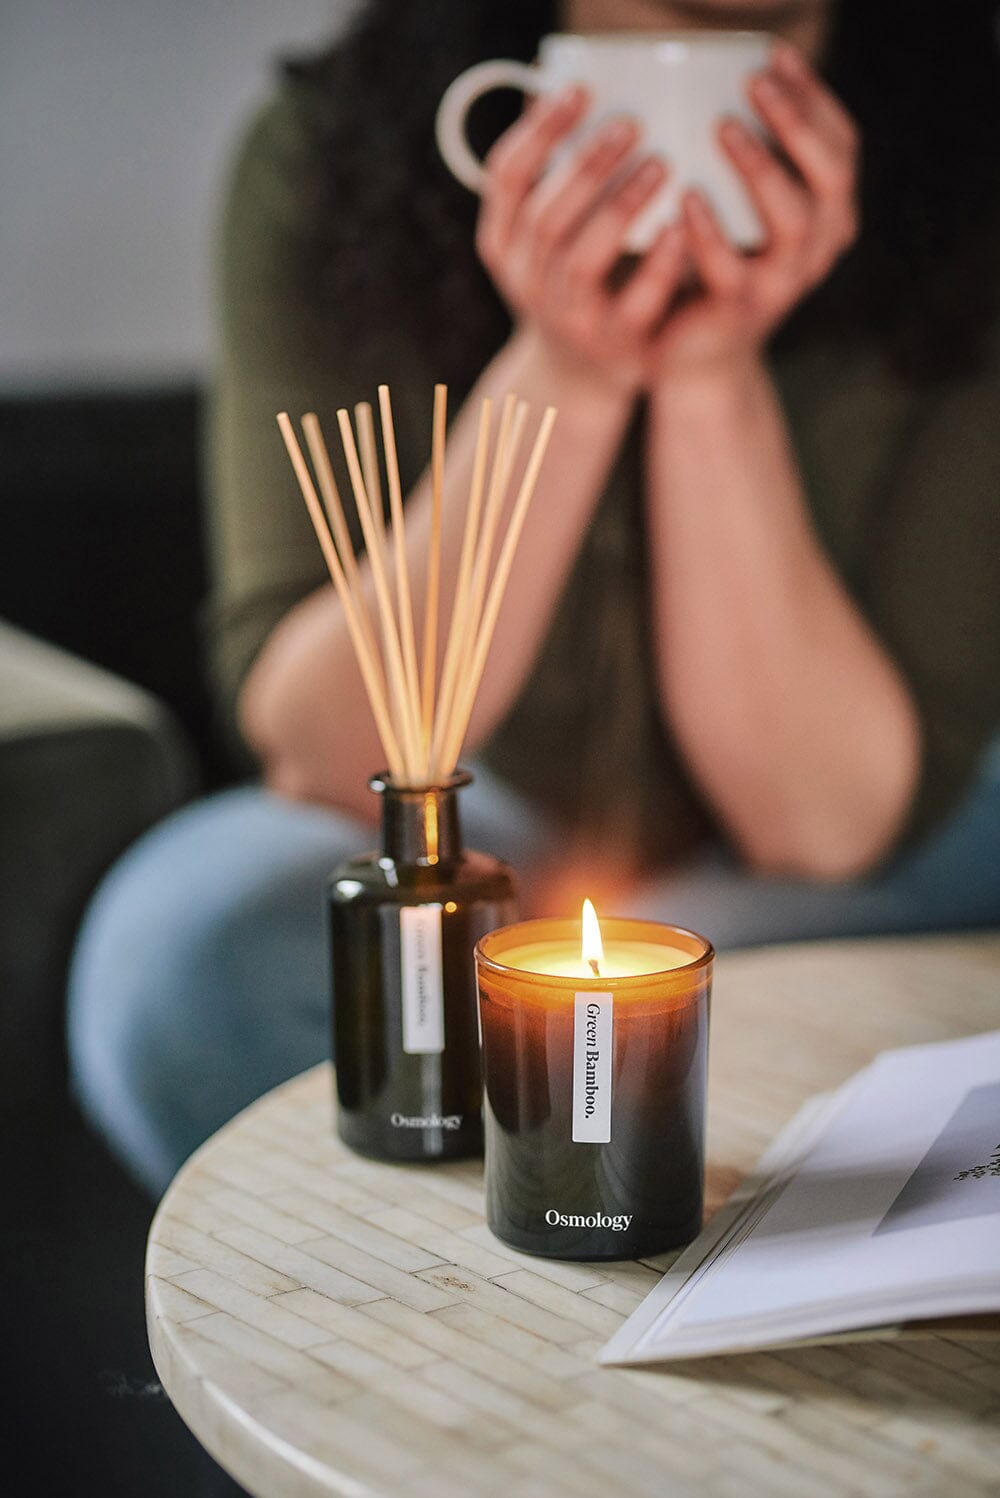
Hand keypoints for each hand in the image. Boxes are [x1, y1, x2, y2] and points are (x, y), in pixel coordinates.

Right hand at [475, 86, 688, 393]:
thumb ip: (548, 181)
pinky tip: (682, 226)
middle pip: (546, 214)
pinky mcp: (614, 344)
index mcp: (503, 246)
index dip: (539, 130)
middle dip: (587, 164)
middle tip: (630, 123)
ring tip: (661, 164)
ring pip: (583, 258)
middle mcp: (526, 282)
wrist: (578, 380)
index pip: (505, 178)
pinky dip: (659, 262)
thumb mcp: (541, 240)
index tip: (579, 90)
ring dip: (621, 207)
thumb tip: (559, 89)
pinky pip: (636, 300)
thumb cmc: (570, 286)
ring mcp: (568, 318)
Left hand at [651, 43, 859, 381]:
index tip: (776, 54)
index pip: (841, 145)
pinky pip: (730, 267)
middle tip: (755, 82)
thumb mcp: (743, 211)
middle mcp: (819, 248)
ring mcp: (784, 283)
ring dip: (760, 169)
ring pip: (792, 221)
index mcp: (830, 215)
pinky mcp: (741, 311)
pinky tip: (687, 198)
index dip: (815, 97)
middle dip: (795, 122)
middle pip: (830, 175)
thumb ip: (748, 164)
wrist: (697, 354)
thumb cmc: (716, 265)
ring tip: (724, 128)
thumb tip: (724, 79)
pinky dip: (709, 230)